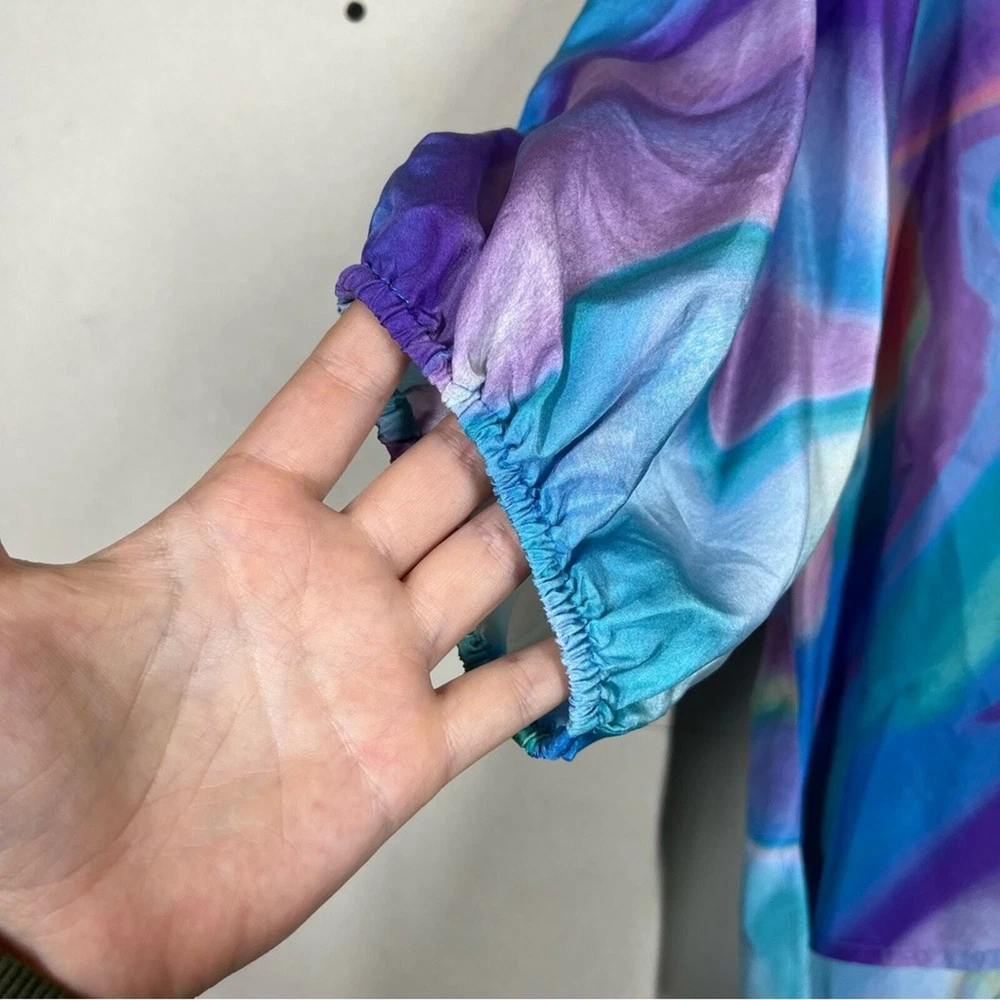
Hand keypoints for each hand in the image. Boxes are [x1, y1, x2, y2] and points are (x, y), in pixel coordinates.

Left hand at [0, 304, 565, 996]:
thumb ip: (9, 541)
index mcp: (241, 527)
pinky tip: (597, 619)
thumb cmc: (24, 771)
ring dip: (541, 519)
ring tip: (601, 464)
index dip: (381, 346)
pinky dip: (556, 659)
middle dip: (495, 420)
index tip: (438, 289)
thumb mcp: (7, 622)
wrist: (63, 921)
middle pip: (436, 474)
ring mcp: (372, 663)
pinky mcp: (405, 750)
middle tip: (556, 365)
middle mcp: (323, 582)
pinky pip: (504, 693)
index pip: (327, 407)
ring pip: (486, 564)